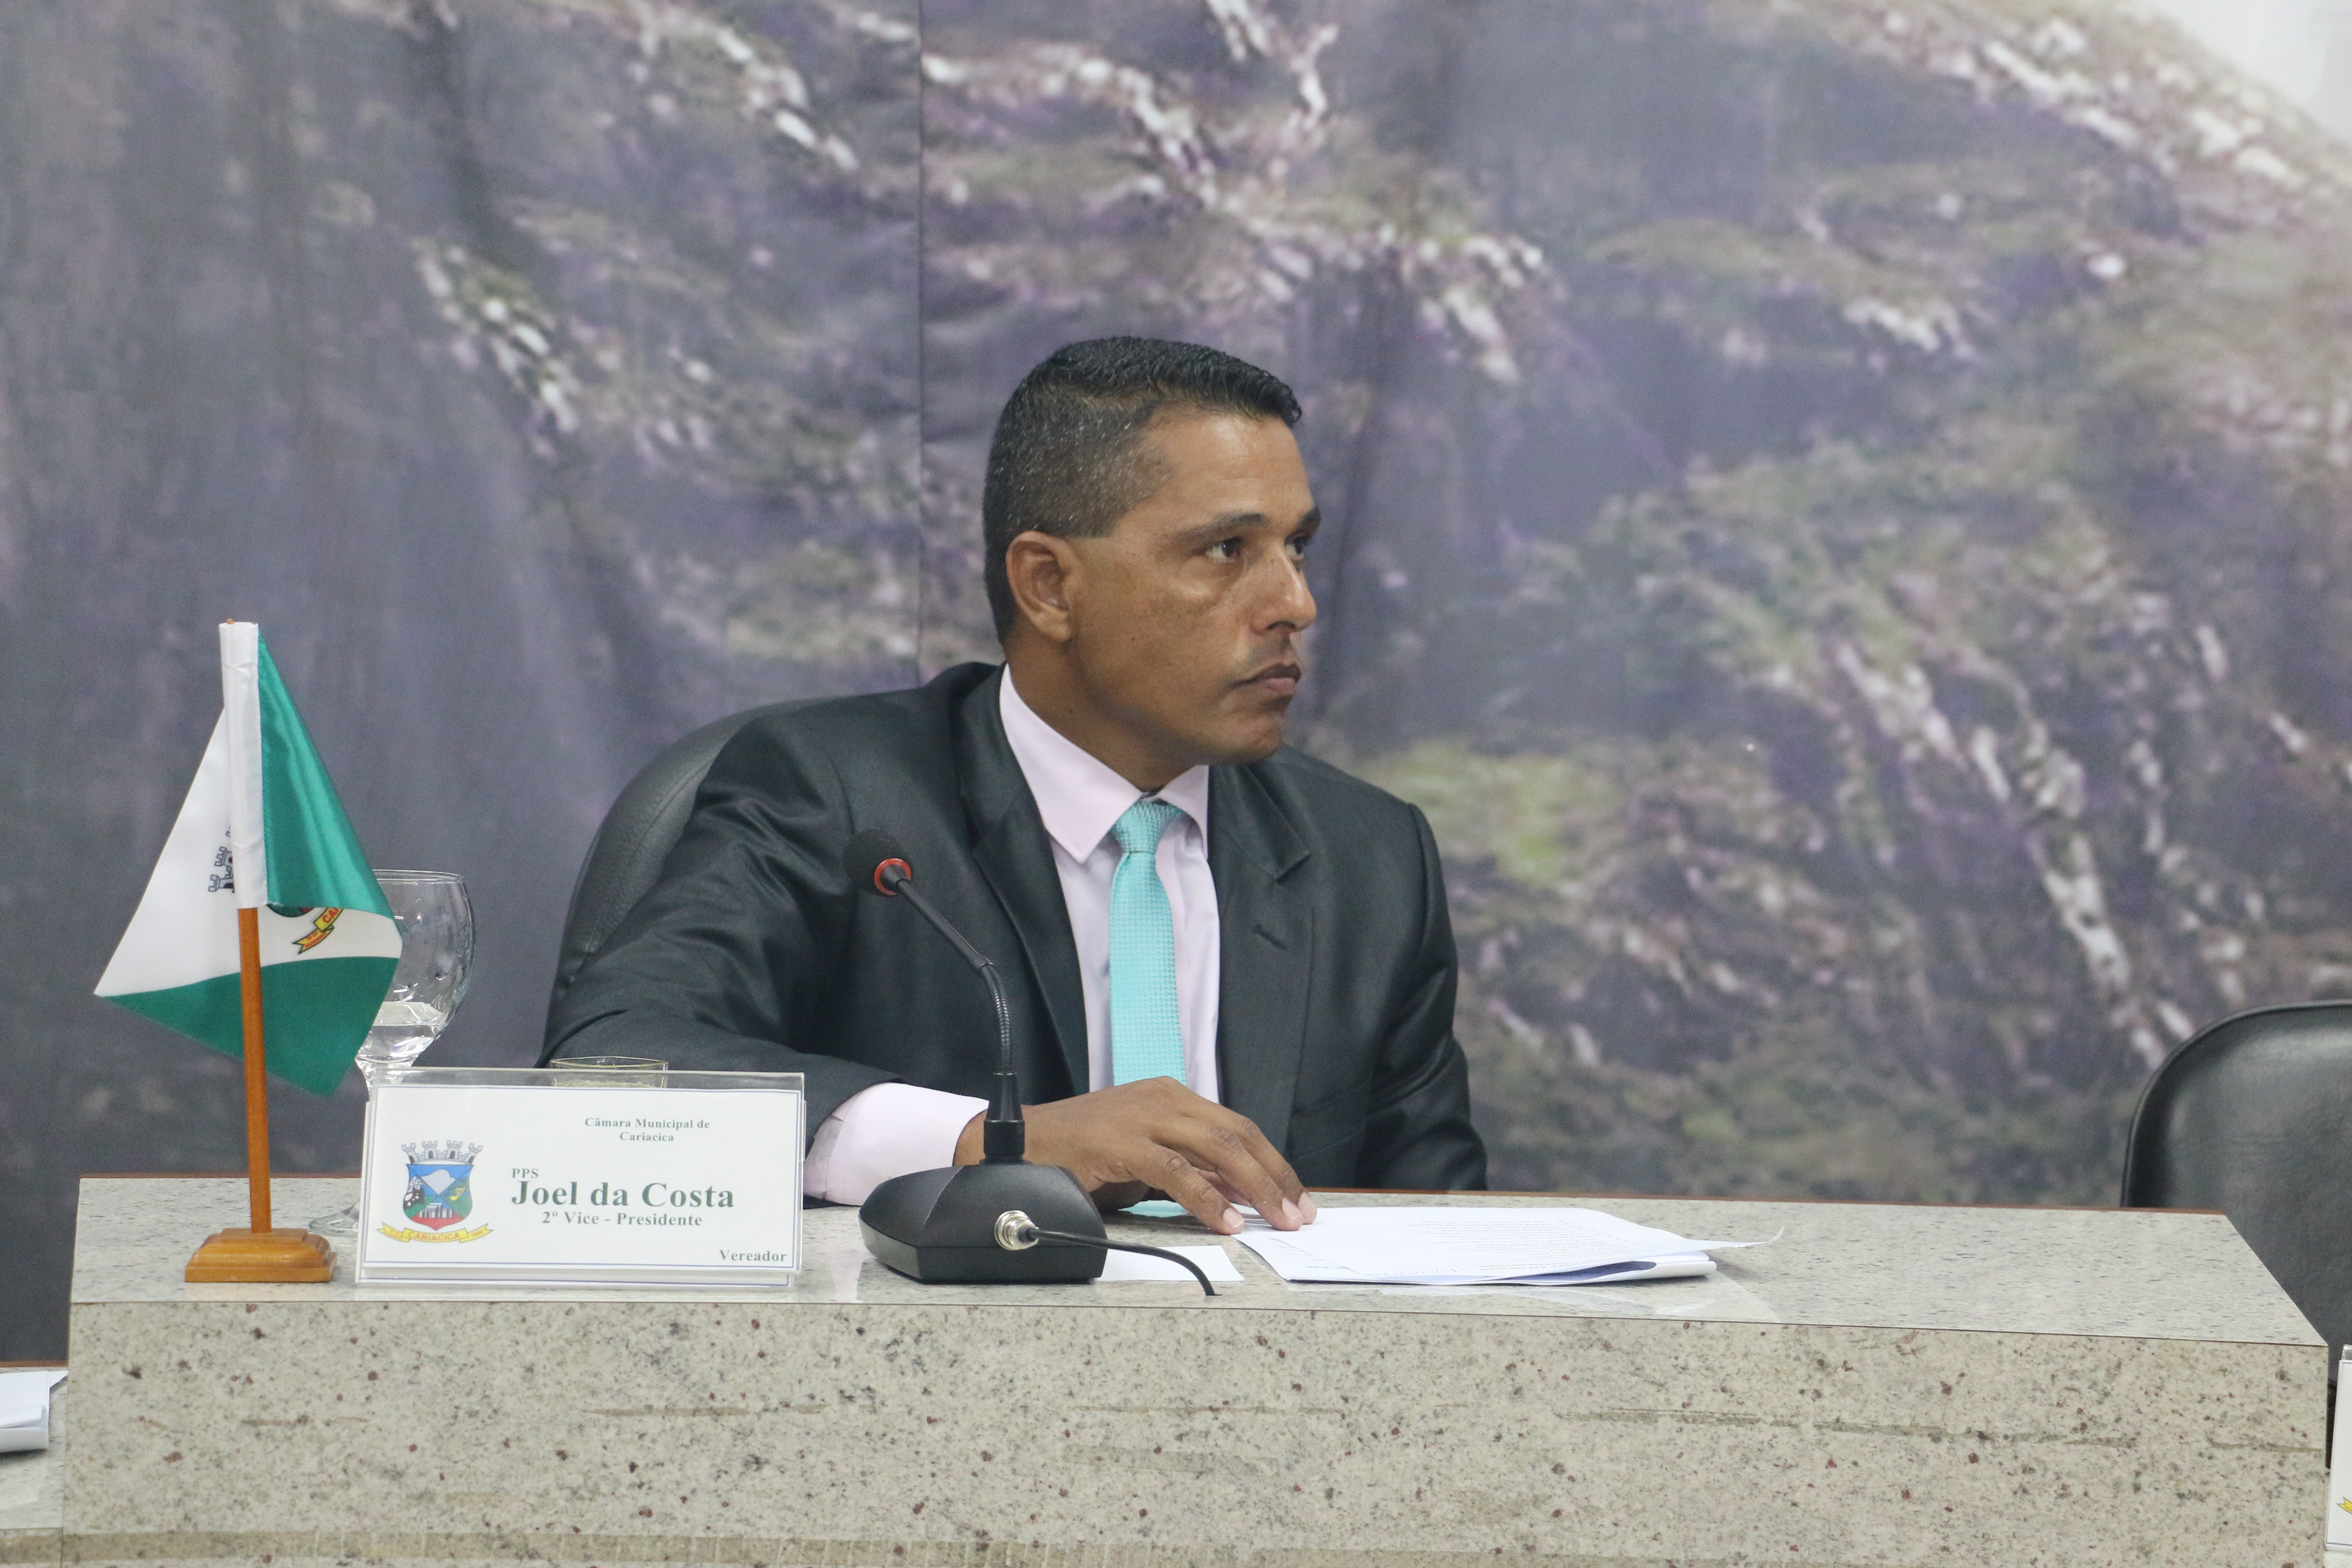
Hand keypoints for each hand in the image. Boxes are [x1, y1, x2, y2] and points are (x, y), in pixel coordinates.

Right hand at [954, 1077, 1317, 1234]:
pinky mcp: (1121, 1142)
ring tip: (1275, 1221)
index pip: (1237, 1128)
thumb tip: (1240, 1195)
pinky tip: (1226, 1223)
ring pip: (1217, 1148)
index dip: (1273, 1164)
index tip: (1296, 1199)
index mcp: (1171, 1097)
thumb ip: (1190, 1169)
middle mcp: (1163, 1099)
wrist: (1018, 1144)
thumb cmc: (1081, 1155)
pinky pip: (1177, 1171)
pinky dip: (1207, 1199)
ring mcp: (1142, 1116)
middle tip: (1298, 1215)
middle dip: (1274, 1176)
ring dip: (1254, 1188)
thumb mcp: (1145, 1158)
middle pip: (1237, 1136)